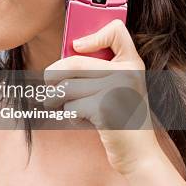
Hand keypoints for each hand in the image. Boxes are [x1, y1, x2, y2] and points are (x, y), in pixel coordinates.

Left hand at [43, 19, 162, 175]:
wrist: (138, 154)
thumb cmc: (119, 117)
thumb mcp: (119, 87)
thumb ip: (100, 69)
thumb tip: (63, 56)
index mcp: (132, 62)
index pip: (116, 30)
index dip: (93, 35)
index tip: (76, 47)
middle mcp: (128, 72)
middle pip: (73, 61)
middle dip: (52, 75)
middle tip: (47, 84)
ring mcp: (117, 88)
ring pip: (67, 86)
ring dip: (55, 98)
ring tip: (55, 104)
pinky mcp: (105, 107)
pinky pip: (71, 105)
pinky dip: (68, 115)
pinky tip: (79, 120)